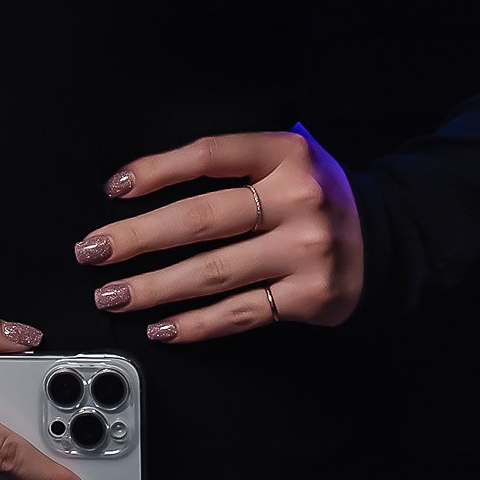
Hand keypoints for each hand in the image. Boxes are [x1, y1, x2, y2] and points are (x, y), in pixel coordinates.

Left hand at [73, 125, 363, 342]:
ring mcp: (305, 251)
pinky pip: (241, 313)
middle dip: (138, 237)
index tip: (115, 189)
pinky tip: (161, 327)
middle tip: (92, 251)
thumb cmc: (315, 195)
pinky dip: (196, 324)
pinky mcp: (309, 297)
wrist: (386, 238)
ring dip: (154, 287)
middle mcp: (297, 200)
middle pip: (202, 218)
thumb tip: (147, 180)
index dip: (157, 170)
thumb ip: (234, 160)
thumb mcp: (289, 156)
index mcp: (286, 153)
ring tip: (113, 295)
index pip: (209, 156)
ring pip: (214, 273)